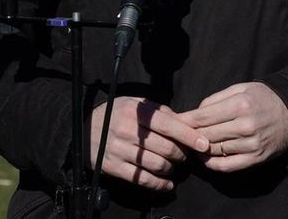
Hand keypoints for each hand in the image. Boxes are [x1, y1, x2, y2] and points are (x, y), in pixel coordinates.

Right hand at [89, 96, 209, 190]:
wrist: (84, 128)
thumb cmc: (117, 113)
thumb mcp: (136, 103)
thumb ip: (159, 111)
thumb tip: (184, 120)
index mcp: (136, 112)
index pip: (168, 125)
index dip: (188, 135)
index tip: (203, 144)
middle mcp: (127, 131)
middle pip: (166, 148)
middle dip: (181, 154)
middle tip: (185, 154)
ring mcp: (120, 150)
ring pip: (157, 165)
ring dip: (171, 168)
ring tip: (173, 165)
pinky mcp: (114, 167)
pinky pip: (142, 179)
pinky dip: (159, 184)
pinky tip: (167, 184)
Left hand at [176, 82, 287, 172]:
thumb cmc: (264, 98)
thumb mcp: (242, 88)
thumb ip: (217, 98)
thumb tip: (195, 112)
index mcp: (241, 105)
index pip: (203, 116)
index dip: (185, 120)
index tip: (174, 122)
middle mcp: (245, 125)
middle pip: (206, 134)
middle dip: (189, 134)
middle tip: (178, 134)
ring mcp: (251, 144)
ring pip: (214, 150)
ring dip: (199, 148)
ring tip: (191, 144)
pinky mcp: (256, 158)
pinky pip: (227, 165)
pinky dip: (212, 164)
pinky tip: (205, 158)